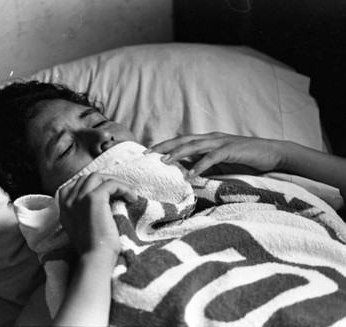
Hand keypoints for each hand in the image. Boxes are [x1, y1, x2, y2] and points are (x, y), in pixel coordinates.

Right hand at [58, 173, 137, 259]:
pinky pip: (111, 184)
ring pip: (98, 177)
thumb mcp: (81, 228)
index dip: (93, 184)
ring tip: (128, 192)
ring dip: (115, 181)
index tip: (108, 192)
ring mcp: (79, 198)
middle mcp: (69, 200)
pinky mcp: (93, 198)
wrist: (94, 258)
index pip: (76, 184)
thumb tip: (101, 203)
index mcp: (64, 208)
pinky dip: (124, 187)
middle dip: (105, 181)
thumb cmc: (92, 248)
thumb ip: (81, 213)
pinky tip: (132, 198)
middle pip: (87, 178)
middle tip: (121, 191)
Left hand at [148, 132, 286, 176]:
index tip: (147, 153)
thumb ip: (203, 164)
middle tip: (147, 155)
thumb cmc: (244, 159)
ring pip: (195, 146)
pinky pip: (213, 157)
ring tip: (164, 162)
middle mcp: (211, 138)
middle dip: (164, 147)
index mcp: (206, 140)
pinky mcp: (232, 150)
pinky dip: (201, 165)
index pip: (181, 141)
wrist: (271, 154)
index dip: (164, 146)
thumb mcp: (220, 162)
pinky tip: (191, 174)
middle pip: (182, 140)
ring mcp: (221, 142)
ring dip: (178, 154)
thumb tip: (184, 173)